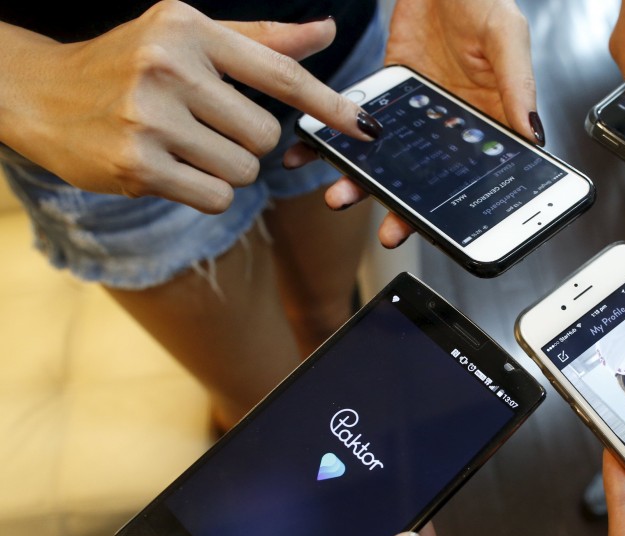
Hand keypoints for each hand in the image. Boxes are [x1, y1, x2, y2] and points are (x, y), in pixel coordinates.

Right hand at [0, 1, 377, 213]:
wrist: (39, 93)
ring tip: (183, 145)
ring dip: (224, 168)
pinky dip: (204, 191)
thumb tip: (324, 33)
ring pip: (242, 170)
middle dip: (246, 141)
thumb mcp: (188, 36)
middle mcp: (170, 67)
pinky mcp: (137, 165)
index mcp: (190, 29)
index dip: (328, 104)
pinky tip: (171, 168)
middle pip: (265, 136)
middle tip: (205, 125)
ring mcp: (150, 118)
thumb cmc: (127, 62)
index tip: (365, 127)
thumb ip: (260, 41)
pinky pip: (215, 197)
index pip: (279, 73)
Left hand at [315, 0, 539, 246]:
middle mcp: (449, 126)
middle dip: (405, 210)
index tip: (441, 232)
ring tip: (339, 195)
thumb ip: (518, 85)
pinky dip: (329, 138)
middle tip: (389, 231)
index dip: (458, 209)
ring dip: (361, 181)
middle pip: (426, 180)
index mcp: (487, 121)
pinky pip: (354, 122)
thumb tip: (534, 135)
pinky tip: (309, 152)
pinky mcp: (384, 93)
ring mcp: (414, 113)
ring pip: (386, 160)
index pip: (475, 176)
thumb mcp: (508, 37)